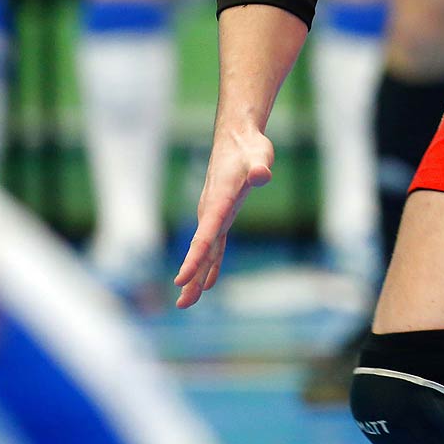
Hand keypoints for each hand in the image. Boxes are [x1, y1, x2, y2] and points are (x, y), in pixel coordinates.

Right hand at [173, 121, 273, 308]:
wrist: (236, 138)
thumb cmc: (249, 147)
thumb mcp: (260, 155)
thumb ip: (260, 166)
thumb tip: (262, 175)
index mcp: (217, 202)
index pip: (204, 236)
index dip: (193, 259)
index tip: (181, 280)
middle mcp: (211, 211)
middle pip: (200, 249)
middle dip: (191, 277)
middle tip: (182, 305)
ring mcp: (214, 214)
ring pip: (204, 250)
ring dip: (196, 276)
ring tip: (187, 302)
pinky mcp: (221, 214)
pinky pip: (213, 244)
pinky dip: (210, 263)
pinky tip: (208, 282)